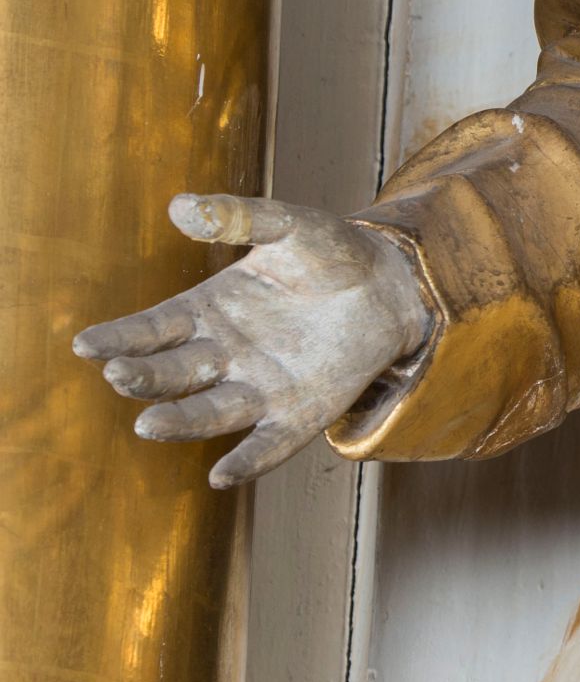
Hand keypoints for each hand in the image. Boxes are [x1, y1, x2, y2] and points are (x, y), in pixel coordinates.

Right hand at [73, 195, 434, 487]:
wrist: (391, 284)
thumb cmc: (330, 253)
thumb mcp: (290, 226)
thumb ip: (240, 217)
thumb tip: (181, 205)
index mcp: (206, 312)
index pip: (152, 329)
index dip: (119, 338)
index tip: (86, 344)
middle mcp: (221, 357)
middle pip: (173, 373)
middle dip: (144, 377)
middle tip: (118, 375)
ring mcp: (257, 389)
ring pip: (209, 412)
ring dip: (181, 421)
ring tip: (150, 424)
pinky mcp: (297, 415)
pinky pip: (268, 444)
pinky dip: (248, 461)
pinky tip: (223, 476)